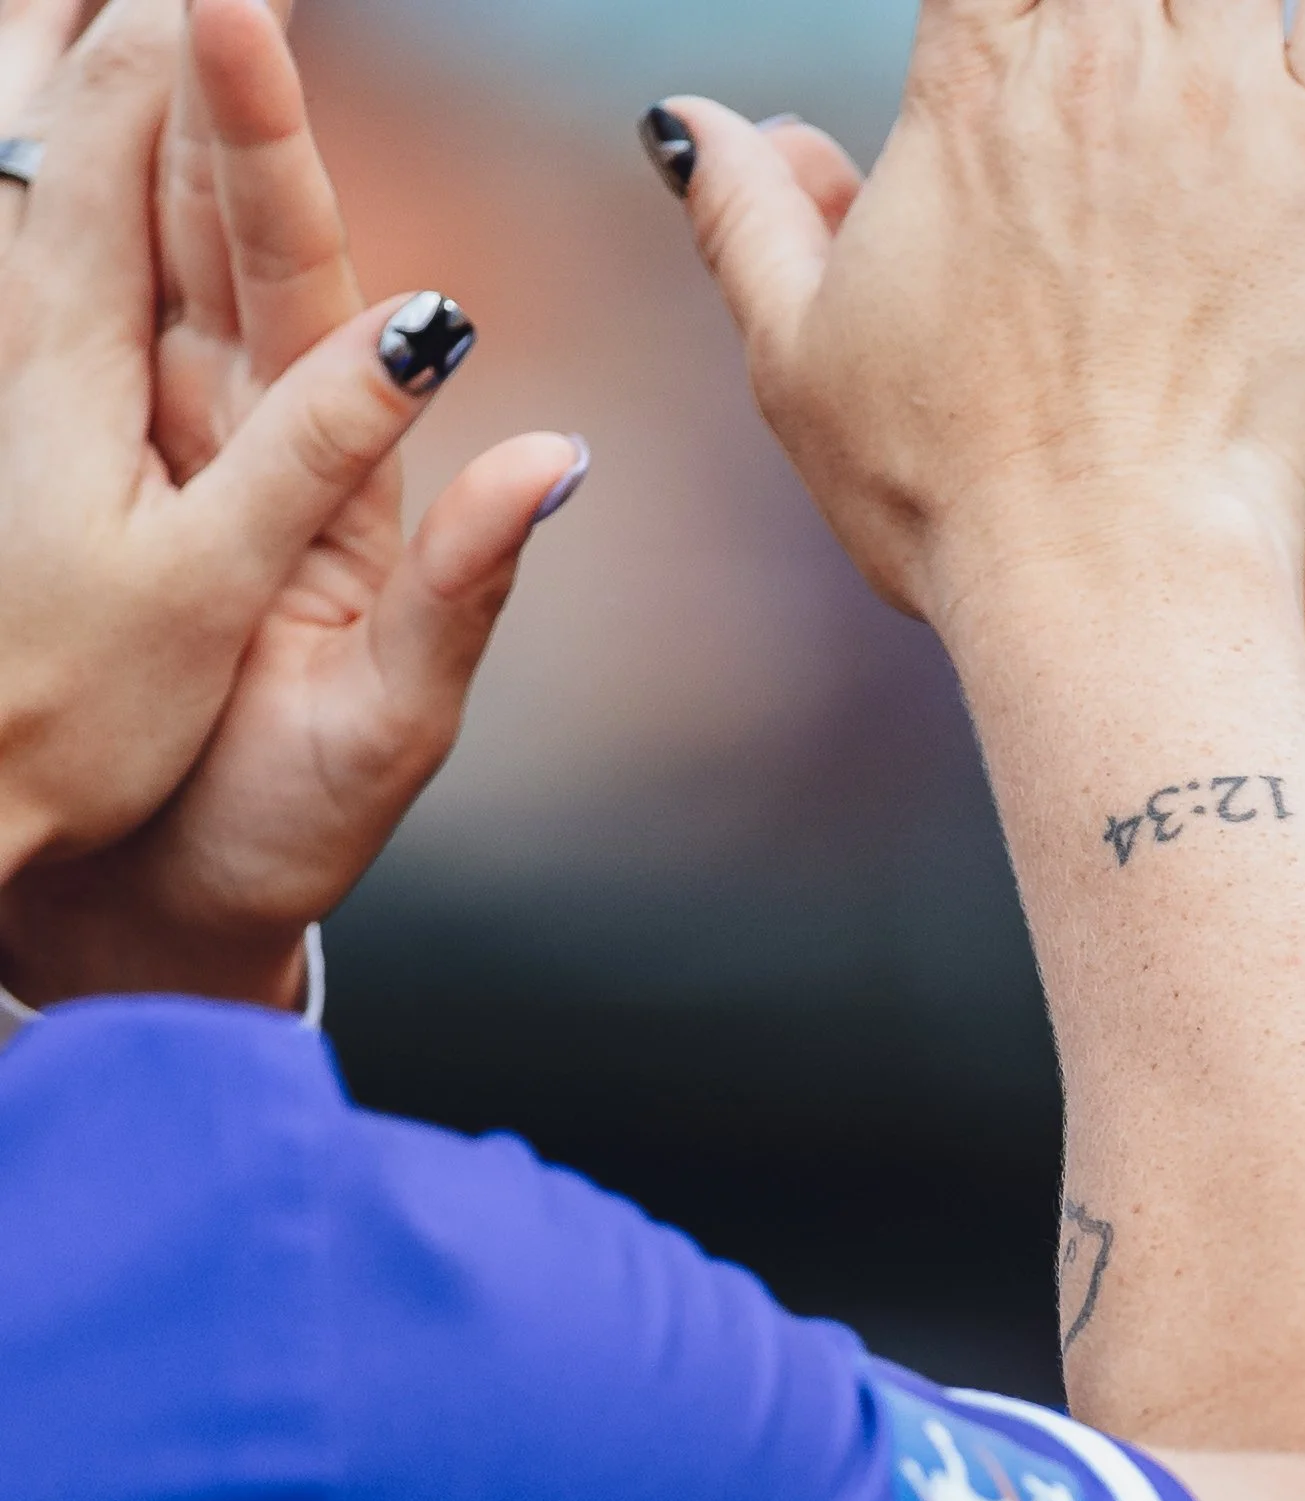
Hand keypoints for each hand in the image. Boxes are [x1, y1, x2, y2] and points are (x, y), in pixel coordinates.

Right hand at [0, 0, 584, 1009]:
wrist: (168, 914)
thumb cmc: (296, 826)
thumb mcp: (394, 719)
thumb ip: (465, 588)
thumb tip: (557, 457)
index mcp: (331, 476)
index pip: (302, 280)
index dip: (266, 149)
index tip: (236, 11)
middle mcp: (238, 449)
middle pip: (203, 245)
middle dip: (180, 99)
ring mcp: (141, 473)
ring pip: (113, 283)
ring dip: (93, 151)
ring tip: (73, 21)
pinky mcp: (71, 520)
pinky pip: (39, 374)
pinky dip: (26, 276)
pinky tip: (2, 180)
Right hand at [654, 0, 1304, 626]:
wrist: (1120, 586)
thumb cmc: (954, 497)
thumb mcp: (801, 359)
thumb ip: (747, 219)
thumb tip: (690, 123)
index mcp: (972, 85)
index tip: (1020, 17)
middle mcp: (1104, 62)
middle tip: (1117, 37)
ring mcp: (1233, 104)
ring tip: (1200, 37)